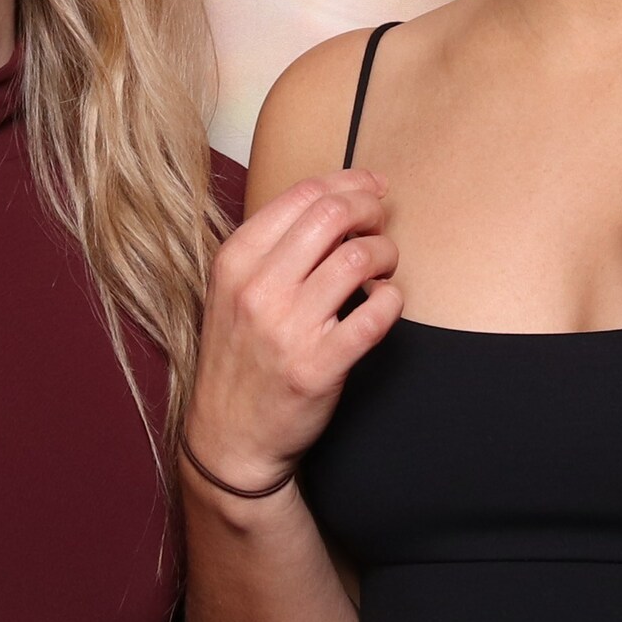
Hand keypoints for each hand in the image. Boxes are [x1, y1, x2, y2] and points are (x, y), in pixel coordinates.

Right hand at [183, 171, 402, 495]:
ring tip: (383, 269)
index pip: (302, 195)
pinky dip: (392, 300)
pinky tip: (385, 303)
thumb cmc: (239, 358)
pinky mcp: (319, 365)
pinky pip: (376, 314)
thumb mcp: (233, 291)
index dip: (348, 182)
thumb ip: (273, 248)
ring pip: (359, 258)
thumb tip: (334, 202)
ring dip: (385, 254)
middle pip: (333, 215)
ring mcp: (288, 328)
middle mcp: (258, 288)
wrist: (229, 438)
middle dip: (371, 210)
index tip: (370, 187)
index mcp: (235, 261)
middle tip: (381, 223)